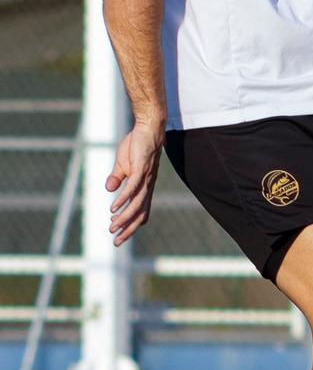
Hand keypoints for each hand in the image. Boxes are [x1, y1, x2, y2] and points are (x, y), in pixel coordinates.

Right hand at [107, 120, 163, 246]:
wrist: (147, 128)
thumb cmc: (137, 146)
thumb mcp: (123, 165)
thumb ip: (117, 178)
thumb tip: (108, 189)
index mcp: (144, 187)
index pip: (141, 211)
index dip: (131, 225)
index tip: (119, 238)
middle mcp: (147, 185)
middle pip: (140, 212)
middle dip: (128, 228)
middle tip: (116, 242)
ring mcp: (145, 178)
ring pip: (137, 203)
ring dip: (125, 217)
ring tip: (113, 227)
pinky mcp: (140, 168)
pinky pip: (133, 187)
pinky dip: (124, 199)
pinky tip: (114, 208)